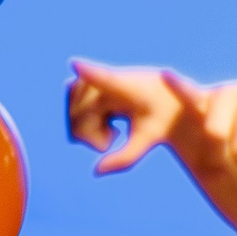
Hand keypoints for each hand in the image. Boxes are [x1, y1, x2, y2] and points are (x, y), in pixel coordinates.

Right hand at [67, 59, 186, 173]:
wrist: (165, 96)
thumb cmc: (161, 117)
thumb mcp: (149, 139)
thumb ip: (125, 157)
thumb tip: (96, 172)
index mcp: (128, 87)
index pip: (105, 78)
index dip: (89, 71)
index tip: (76, 63)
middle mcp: (106, 78)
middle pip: (79, 116)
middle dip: (91, 136)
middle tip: (114, 139)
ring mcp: (92, 78)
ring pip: (72, 114)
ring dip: (88, 130)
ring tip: (113, 130)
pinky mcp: (84, 81)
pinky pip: (72, 109)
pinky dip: (85, 123)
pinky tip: (105, 122)